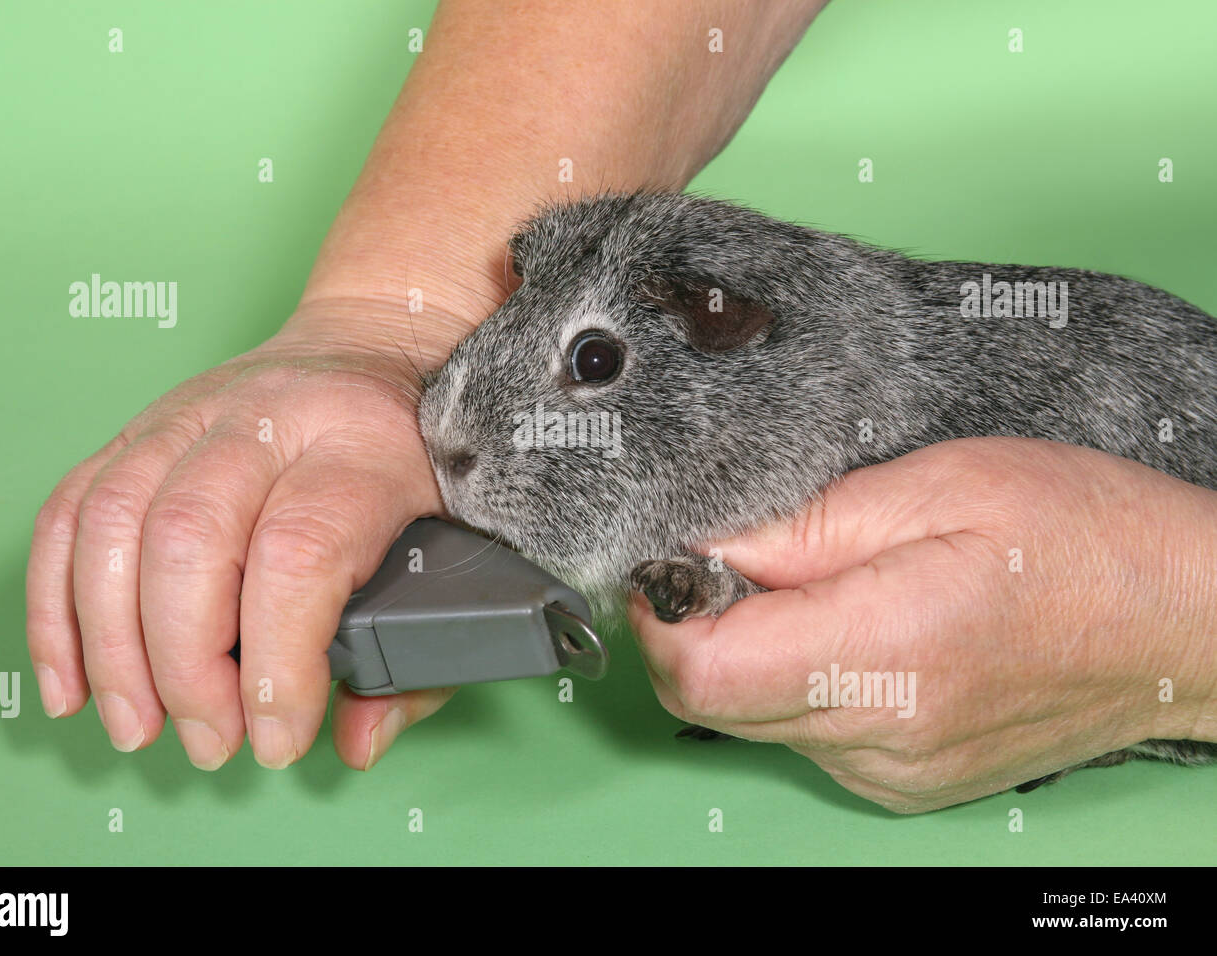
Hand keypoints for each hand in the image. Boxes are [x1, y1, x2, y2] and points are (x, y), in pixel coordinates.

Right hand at [26, 299, 456, 769]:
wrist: (380, 340)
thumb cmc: (421, 454)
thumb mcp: (459, 541)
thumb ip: (420, 655)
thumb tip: (355, 741)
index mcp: (362, 445)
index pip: (300, 552)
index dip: (278, 661)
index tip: (278, 735)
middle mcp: (270, 417)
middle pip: (191, 537)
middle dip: (186, 667)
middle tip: (212, 740)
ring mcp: (192, 413)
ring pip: (115, 521)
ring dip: (110, 646)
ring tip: (138, 725)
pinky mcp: (141, 425)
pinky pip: (70, 510)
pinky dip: (57, 605)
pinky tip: (74, 680)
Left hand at [628, 437, 1216, 812]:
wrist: (1185, 625)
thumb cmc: (1085, 538)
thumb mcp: (939, 485)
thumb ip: (803, 526)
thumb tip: (705, 550)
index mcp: (886, 654)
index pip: (705, 671)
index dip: (660, 612)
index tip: (667, 562)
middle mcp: (884, 736)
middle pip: (714, 702)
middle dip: (695, 627)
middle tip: (735, 557)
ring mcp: (896, 770)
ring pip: (754, 719)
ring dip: (750, 651)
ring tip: (815, 584)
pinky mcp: (907, 781)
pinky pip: (809, 734)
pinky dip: (799, 679)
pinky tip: (851, 628)